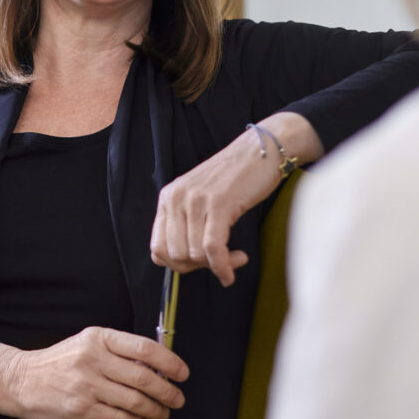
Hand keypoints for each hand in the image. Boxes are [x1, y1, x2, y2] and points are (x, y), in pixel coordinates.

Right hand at [0, 327, 188, 418]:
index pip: (144, 348)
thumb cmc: (58, 362)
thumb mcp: (86, 343)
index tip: (182, 373)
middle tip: (177, 398)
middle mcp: (93, 360)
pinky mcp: (81, 410)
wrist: (20, 380)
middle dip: (168, 391)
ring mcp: (87, 387)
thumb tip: (157, 364)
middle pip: (144, 378)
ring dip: (156, 410)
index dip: (170, 362)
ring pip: (135, 401)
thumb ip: (118, 351)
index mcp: (98, 339)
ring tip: (163, 412)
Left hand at [151, 112, 320, 287]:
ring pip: (195, 254)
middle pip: (175, 255)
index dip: (177, 265)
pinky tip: (232, 267)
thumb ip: (186, 223)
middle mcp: (177, 198)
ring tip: (235, 258)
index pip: (157, 247)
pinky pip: (213, 248)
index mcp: (168, 198)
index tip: (198, 265)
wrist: (261, 151)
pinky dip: (223, 266)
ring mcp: (196, 200)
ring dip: (217, 265)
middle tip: (220, 261)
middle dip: (199, 267)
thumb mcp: (200, 197)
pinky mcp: (218, 204)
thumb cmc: (235, 177)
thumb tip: (184, 262)